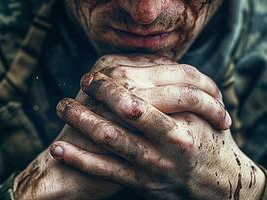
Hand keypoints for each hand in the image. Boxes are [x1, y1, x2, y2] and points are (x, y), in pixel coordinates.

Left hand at [51, 61, 265, 199]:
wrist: (216, 182)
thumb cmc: (205, 137)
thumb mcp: (200, 112)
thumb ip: (175, 89)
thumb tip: (144, 64)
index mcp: (185, 118)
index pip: (147, 90)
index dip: (116, 81)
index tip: (95, 72)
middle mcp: (170, 141)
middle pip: (128, 110)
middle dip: (100, 93)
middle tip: (83, 81)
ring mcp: (154, 163)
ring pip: (111, 139)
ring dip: (81, 120)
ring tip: (62, 107)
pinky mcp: (141, 182)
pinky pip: (105, 171)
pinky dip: (78, 159)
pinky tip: (58, 147)